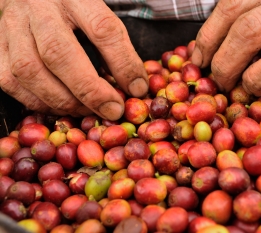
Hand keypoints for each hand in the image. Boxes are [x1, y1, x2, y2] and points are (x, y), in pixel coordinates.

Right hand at [0, 0, 147, 119]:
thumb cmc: (70, 7)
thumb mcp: (96, 13)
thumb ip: (115, 44)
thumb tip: (135, 86)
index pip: (102, 29)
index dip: (123, 63)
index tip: (138, 88)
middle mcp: (38, 8)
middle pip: (59, 53)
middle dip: (89, 90)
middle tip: (112, 110)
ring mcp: (11, 26)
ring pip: (29, 70)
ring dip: (62, 100)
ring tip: (86, 111)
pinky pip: (9, 81)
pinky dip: (36, 101)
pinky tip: (58, 106)